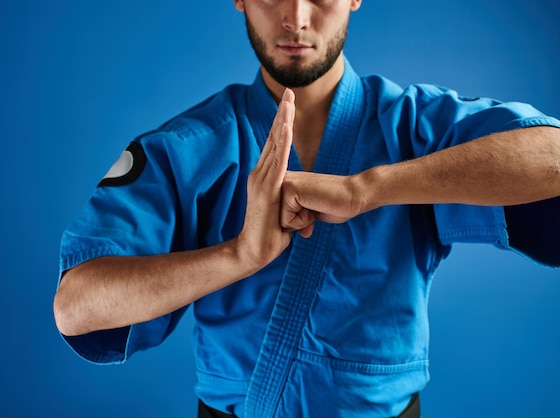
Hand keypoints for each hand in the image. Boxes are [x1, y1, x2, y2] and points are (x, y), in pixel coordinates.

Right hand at [237, 89, 295, 268]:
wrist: (253, 251)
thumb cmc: (270, 234)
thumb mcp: (284, 212)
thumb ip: (291, 201)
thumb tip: (302, 203)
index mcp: (264, 177)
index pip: (274, 144)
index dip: (281, 123)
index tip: (288, 104)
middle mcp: (259, 174)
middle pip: (272, 138)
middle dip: (282, 114)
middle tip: (289, 92)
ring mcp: (261, 181)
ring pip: (274, 145)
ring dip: (282, 122)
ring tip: (288, 103)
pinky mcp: (267, 190)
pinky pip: (276, 162)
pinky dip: (280, 144)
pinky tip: (284, 128)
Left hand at [280, 171, 365, 237]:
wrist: (354, 196)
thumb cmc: (334, 206)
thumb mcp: (308, 213)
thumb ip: (293, 219)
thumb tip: (287, 235)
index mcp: (282, 184)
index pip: (276, 219)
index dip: (297, 222)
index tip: (313, 207)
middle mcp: (279, 181)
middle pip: (275, 221)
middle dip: (297, 223)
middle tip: (314, 207)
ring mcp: (283, 183)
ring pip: (280, 222)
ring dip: (301, 222)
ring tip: (315, 206)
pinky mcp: (289, 190)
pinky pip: (287, 221)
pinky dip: (304, 221)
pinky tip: (315, 205)